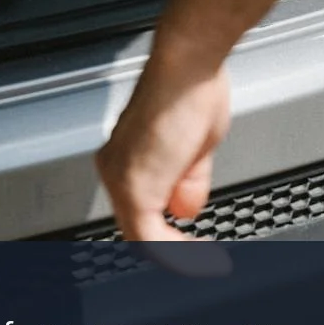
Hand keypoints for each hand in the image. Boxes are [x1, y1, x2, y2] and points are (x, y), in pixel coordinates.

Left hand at [94, 53, 231, 241]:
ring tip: (208, 259)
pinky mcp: (134, 188)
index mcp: (126, 157)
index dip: (170, 233)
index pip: (139, 209)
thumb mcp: (196, 146)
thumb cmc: (194, 88)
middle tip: (205, 255)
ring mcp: (120, 179)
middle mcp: (115, 168)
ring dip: (180, 254)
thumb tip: (186, 210)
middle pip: (138, 225)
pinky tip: (204, 256)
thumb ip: (188, 181)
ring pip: (143, 238)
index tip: (196, 243)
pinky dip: (180, 255)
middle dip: (176, 244)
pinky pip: (152, 240)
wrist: (189, 65)